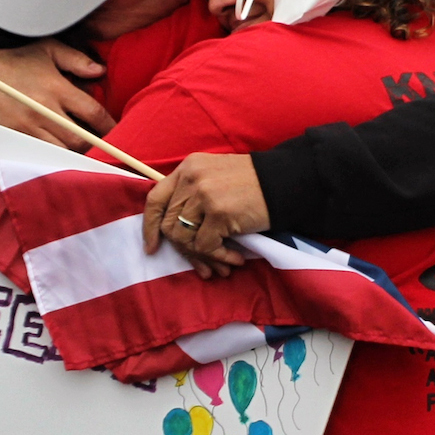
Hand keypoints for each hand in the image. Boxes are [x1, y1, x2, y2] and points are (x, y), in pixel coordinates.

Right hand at [0, 39, 114, 148]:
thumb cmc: (15, 61)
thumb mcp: (47, 50)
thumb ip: (76, 59)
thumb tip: (100, 72)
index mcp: (56, 88)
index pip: (93, 113)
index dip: (109, 125)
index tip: (115, 130)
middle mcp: (43, 111)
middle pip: (80, 139)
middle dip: (95, 144)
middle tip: (102, 143)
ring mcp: (28, 127)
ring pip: (62, 151)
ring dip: (76, 153)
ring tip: (84, 149)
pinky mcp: (15, 138)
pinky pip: (42, 154)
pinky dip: (55, 156)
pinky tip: (62, 152)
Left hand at [142, 154, 267, 278]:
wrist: (285, 183)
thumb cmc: (253, 185)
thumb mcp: (215, 179)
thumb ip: (192, 197)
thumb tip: (175, 236)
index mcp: (187, 168)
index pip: (155, 199)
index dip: (149, 227)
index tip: (153, 247)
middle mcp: (191, 179)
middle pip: (170, 225)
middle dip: (185, 251)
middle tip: (204, 266)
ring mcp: (203, 195)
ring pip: (185, 239)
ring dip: (203, 258)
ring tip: (221, 266)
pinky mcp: (218, 212)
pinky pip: (206, 246)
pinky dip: (220, 258)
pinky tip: (235, 260)